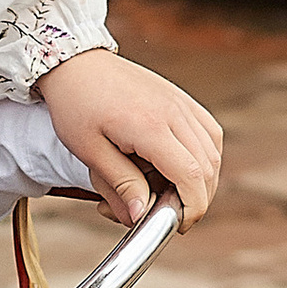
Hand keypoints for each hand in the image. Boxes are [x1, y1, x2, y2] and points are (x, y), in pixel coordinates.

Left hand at [38, 50, 223, 227]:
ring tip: (174, 193)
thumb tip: (139, 215)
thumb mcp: (89, 150)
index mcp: (149, 126)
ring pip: (212, 150)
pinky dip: (205, 155)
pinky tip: (184, 167)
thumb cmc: (75, 104)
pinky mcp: (180, 97)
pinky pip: (208, 131)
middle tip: (169, 215)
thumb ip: (120, 183)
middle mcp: (173, 111)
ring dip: (202, 179)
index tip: (177, 225)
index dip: (191, 207)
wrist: (74, 62)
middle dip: (196, 199)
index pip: (190, 175)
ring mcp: (180, 101)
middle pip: (206, 166)